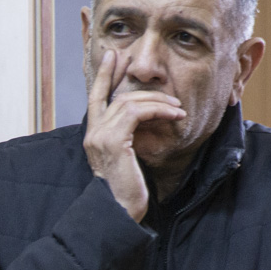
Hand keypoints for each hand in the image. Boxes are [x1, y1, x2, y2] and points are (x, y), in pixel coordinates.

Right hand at [83, 50, 183, 222]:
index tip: (113, 57)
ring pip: (128, 102)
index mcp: (93, 136)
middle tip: (168, 94)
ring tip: (178, 108)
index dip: (103, 75)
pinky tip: (174, 115)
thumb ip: (128, 138)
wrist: (119, 212)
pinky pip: (136, 113)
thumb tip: (144, 122)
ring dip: (158, 101)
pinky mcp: (113, 141)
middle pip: (115, 96)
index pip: (95, 97)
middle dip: (141, 87)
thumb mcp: (127, 159)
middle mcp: (93, 133)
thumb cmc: (127, 192)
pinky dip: (158, 110)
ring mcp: (100, 136)